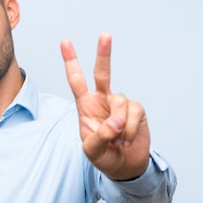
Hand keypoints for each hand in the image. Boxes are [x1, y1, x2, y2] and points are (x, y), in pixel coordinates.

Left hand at [61, 33, 149, 179]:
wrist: (124, 166)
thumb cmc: (103, 156)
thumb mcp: (92, 150)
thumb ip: (99, 136)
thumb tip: (116, 121)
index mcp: (86, 106)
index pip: (76, 80)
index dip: (71, 61)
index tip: (65, 42)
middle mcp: (102, 100)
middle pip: (102, 73)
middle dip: (104, 54)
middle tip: (105, 35)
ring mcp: (120, 104)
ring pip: (119, 101)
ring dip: (118, 125)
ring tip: (117, 140)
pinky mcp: (136, 110)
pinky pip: (133, 113)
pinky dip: (129, 129)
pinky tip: (127, 139)